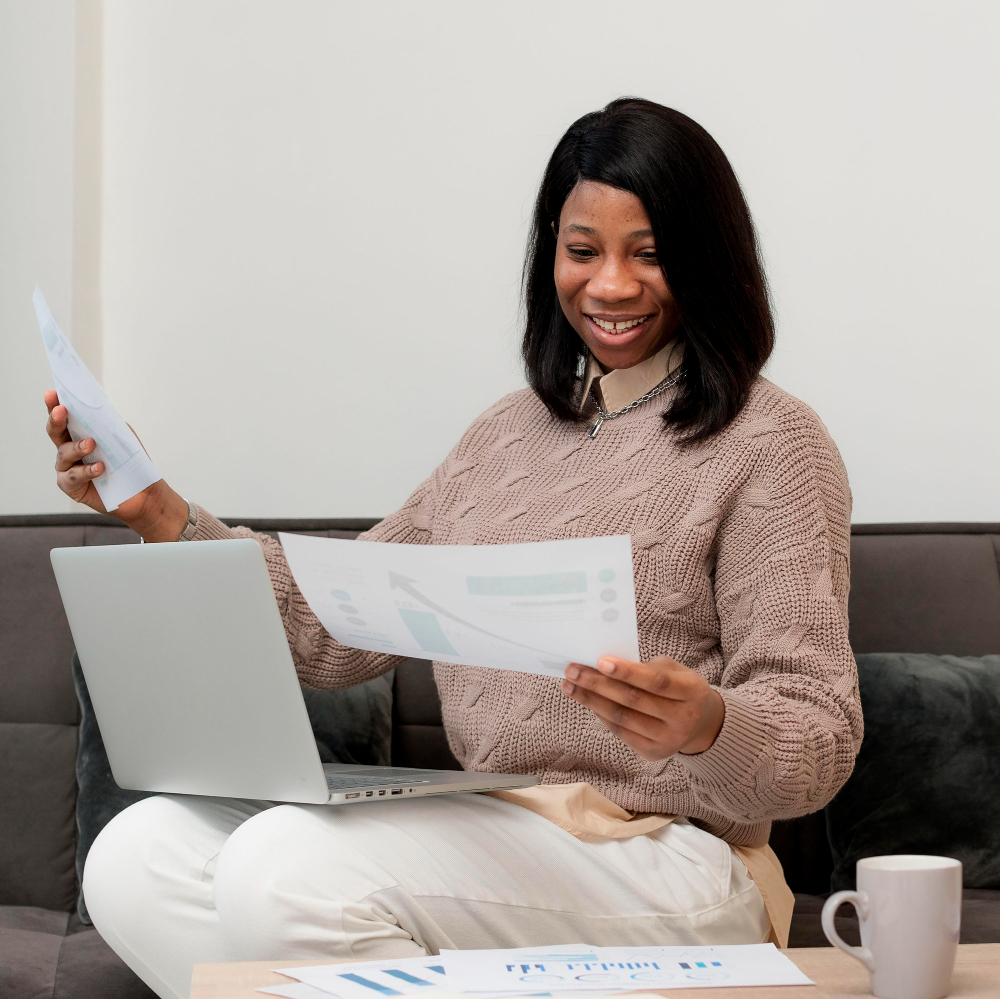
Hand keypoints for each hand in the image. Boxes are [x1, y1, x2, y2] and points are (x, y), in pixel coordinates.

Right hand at [44, 389, 188, 540]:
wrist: (141, 491)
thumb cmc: (129, 463)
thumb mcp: (121, 438)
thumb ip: (107, 424)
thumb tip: (96, 411)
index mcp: (79, 434)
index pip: (64, 417)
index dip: (55, 405)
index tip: (52, 393)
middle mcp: (69, 449)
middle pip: (55, 432)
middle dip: (56, 420)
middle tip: (61, 411)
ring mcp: (68, 468)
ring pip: (64, 454)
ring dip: (77, 447)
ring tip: (91, 444)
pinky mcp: (71, 486)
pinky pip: (73, 476)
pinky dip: (87, 470)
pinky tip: (99, 468)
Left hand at [561, 654, 724, 758]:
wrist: (701, 723)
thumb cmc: (680, 687)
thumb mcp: (674, 670)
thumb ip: (645, 667)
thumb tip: (604, 665)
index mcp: (692, 692)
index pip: (656, 682)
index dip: (627, 672)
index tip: (599, 661)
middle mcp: (683, 720)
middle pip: (634, 701)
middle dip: (598, 684)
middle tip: (573, 671)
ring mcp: (668, 741)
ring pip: (622, 719)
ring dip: (591, 701)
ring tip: (570, 686)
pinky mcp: (654, 753)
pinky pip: (621, 732)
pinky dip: (601, 715)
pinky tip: (587, 701)